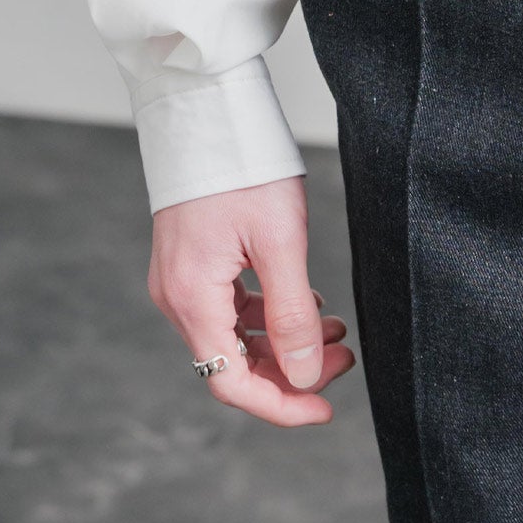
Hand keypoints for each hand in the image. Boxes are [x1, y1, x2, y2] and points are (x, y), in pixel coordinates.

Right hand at [148, 174, 356, 426]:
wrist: (208, 113)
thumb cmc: (245, 170)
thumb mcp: (281, 243)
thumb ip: (293, 316)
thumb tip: (306, 376)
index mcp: (193, 299)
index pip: (231, 382)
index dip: (280, 404)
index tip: (325, 408)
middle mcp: (178, 297)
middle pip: (233, 363)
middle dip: (292, 370)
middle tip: (345, 358)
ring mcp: (182, 280)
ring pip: (234, 336)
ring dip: (284, 342)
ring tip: (337, 331)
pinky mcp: (194, 263)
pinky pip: (229, 308)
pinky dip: (268, 315)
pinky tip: (308, 305)